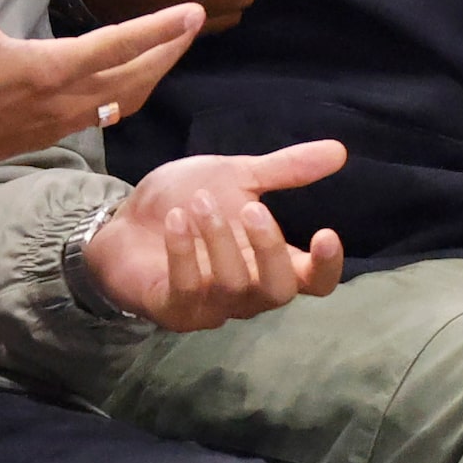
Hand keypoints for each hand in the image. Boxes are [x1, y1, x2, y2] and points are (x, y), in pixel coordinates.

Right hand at [0, 0, 202, 166]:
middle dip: (168, 50)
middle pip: (133, 77)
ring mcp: (54, 123)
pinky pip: (101, 117)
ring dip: (152, 75)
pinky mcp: (45, 135)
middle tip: (196, 22)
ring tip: (172, 50)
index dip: (157, 29)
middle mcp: (59, 100)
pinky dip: (126, 96)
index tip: (192, 12)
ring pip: (122, 102)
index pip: (115, 46)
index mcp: (43, 68)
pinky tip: (129, 83)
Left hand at [82, 143, 347, 330]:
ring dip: (218, 239)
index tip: (327, 233)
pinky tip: (175, 221)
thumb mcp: (236, 177)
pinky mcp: (173, 310)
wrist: (122, 219)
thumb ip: (284, 171)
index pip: (314, 283)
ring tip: (199, 202)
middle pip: (279, 291)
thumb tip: (340, 151)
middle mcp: (247, 293)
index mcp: (270, 263)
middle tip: (250, 208)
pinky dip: (183, 253)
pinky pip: (186, 291)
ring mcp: (210, 307)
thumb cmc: (185, 202)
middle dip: (268, 249)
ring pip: (232, 287)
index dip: (327, 267)